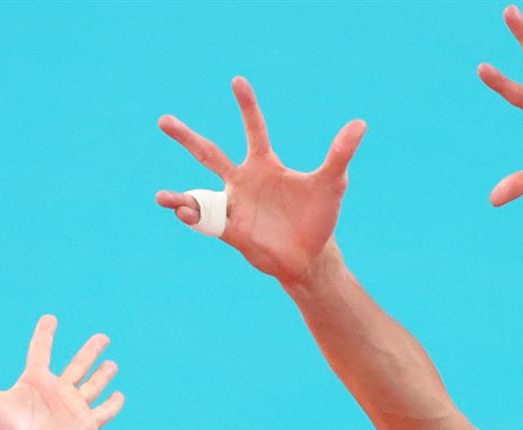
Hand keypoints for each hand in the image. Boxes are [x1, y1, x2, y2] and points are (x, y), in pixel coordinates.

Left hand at [0, 316, 123, 429]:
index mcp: (33, 382)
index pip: (41, 351)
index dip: (45, 334)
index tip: (51, 319)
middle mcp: (55, 392)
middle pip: (77, 364)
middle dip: (90, 351)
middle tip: (102, 337)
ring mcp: (71, 408)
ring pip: (92, 385)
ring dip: (103, 374)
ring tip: (112, 362)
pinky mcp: (85, 425)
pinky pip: (103, 412)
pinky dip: (112, 404)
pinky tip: (120, 395)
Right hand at [156, 78, 365, 284]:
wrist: (310, 257)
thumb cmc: (318, 218)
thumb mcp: (332, 184)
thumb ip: (340, 154)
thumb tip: (360, 124)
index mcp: (265, 165)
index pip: (254, 129)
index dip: (247, 105)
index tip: (237, 80)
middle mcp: (243, 182)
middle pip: (209, 153)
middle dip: (186, 138)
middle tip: (163, 120)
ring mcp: (234, 206)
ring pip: (198, 195)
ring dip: (179, 198)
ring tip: (161, 198)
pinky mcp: (231, 232)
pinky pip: (208, 224)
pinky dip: (194, 220)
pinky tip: (182, 214)